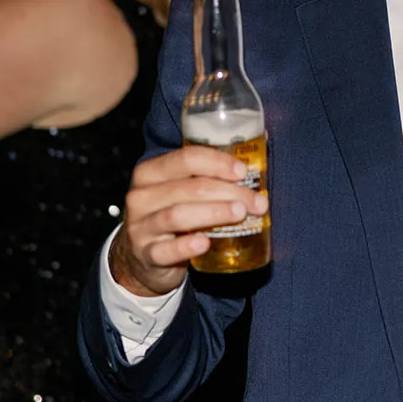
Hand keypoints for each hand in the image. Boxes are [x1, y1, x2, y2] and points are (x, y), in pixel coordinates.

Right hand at [109, 145, 267, 296]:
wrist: (143, 257)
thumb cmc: (172, 215)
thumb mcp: (182, 191)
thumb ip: (211, 172)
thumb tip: (262, 143)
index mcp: (151, 172)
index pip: (186, 158)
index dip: (218, 163)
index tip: (243, 172)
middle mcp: (141, 196)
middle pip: (189, 187)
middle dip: (228, 192)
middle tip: (256, 202)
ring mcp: (140, 227)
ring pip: (177, 215)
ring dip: (213, 212)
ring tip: (240, 214)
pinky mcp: (145, 255)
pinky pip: (165, 250)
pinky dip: (185, 246)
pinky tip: (205, 243)